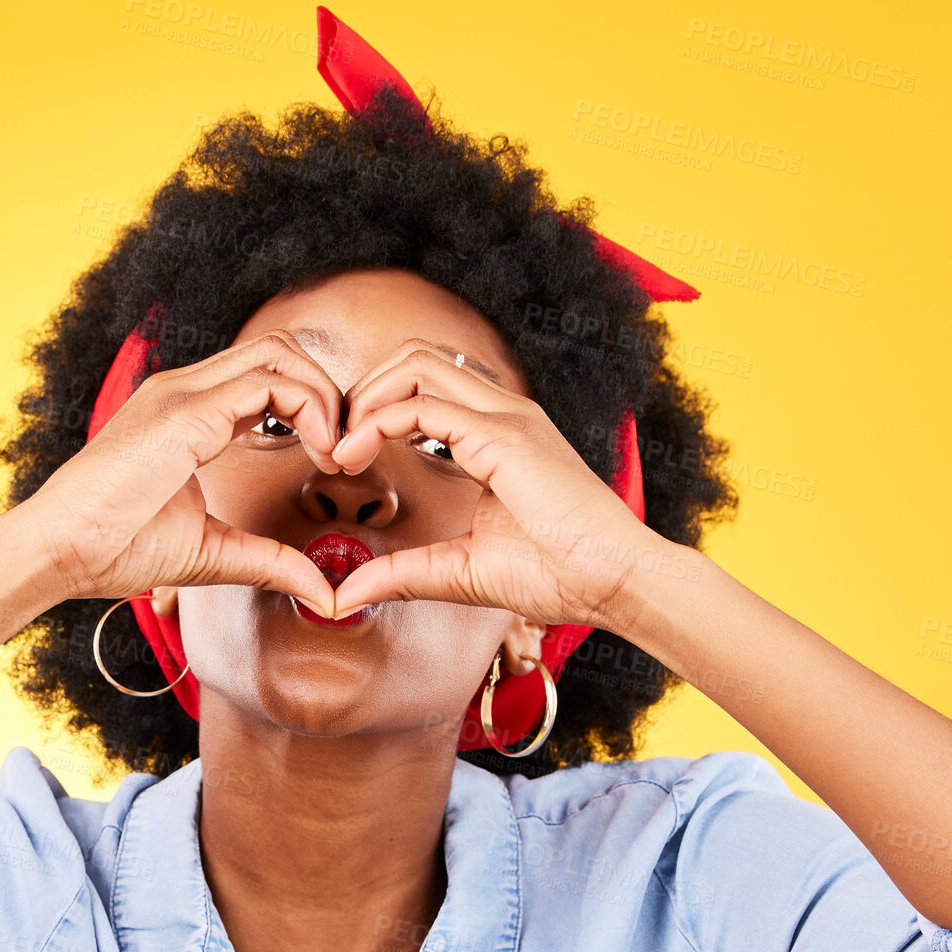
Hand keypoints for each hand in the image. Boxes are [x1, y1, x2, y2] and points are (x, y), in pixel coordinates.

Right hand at [17, 331, 343, 615]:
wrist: (59, 552)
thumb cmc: (115, 549)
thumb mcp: (213, 553)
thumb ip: (270, 562)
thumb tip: (322, 591)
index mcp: (188, 413)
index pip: (268, 376)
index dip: (314, 409)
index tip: (333, 462)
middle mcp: (186, 391)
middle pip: (281, 350)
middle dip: (329, 393)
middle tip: (345, 452)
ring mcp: (183, 394)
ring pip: (280, 352)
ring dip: (325, 396)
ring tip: (336, 453)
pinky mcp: (185, 413)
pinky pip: (268, 383)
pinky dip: (310, 410)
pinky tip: (320, 454)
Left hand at [326, 340, 657, 628]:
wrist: (616, 582)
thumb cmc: (561, 575)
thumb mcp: (461, 572)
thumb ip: (404, 575)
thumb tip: (345, 593)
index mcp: (498, 435)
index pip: (424, 388)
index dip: (373, 411)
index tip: (343, 459)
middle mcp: (503, 414)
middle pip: (414, 358)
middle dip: (362, 391)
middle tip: (334, 444)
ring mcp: (506, 418)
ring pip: (416, 362)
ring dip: (365, 397)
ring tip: (341, 447)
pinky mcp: (504, 436)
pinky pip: (423, 404)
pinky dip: (378, 421)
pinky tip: (355, 454)